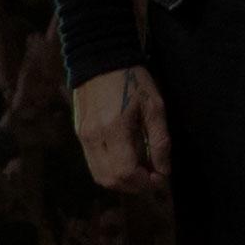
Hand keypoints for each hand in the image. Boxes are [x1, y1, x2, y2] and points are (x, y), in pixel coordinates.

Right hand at [71, 66, 172, 204]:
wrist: (100, 58)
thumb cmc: (133, 79)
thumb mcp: (154, 105)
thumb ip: (160, 140)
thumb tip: (163, 170)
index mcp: (114, 129)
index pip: (126, 173)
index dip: (145, 183)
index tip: (161, 177)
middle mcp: (94, 137)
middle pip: (111, 180)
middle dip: (135, 186)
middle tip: (153, 177)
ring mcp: (84, 137)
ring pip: (100, 176)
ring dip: (122, 181)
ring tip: (142, 170)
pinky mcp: (80, 134)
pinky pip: (93, 163)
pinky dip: (111, 170)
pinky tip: (127, 160)